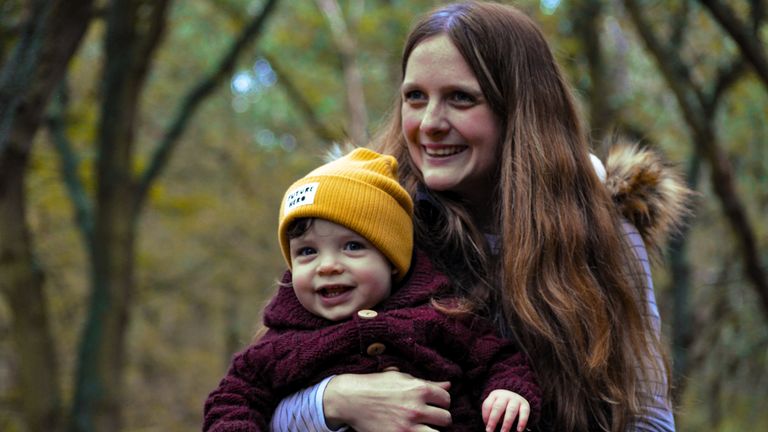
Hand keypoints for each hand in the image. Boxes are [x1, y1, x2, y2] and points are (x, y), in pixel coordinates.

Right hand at [323, 370, 451, 431]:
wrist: (351, 399)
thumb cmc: (376, 385)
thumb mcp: (402, 378)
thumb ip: (428, 383)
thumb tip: (449, 385)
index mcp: (419, 389)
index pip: (446, 399)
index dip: (442, 402)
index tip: (435, 404)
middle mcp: (416, 408)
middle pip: (446, 418)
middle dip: (440, 418)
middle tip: (430, 418)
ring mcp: (408, 426)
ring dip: (433, 431)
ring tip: (425, 427)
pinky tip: (414, 431)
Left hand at [482, 389, 530, 431]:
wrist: (516, 399)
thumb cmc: (502, 407)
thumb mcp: (494, 408)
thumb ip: (490, 415)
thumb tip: (489, 428)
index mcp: (495, 395)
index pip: (488, 405)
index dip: (485, 416)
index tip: (486, 427)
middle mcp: (505, 396)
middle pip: (498, 407)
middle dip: (493, 420)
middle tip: (490, 431)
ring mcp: (516, 399)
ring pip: (511, 410)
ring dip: (507, 423)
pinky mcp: (525, 405)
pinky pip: (524, 413)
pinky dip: (522, 422)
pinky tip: (519, 430)